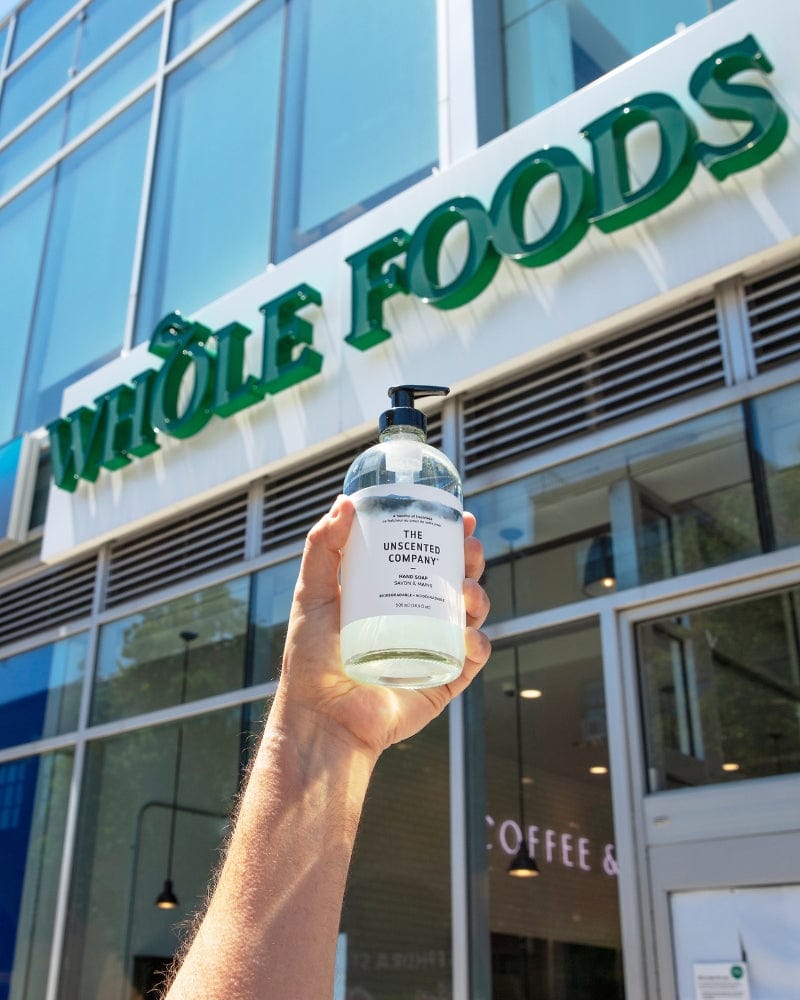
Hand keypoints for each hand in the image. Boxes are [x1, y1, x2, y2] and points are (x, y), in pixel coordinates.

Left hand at [274, 494, 490, 758]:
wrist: (321, 718)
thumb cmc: (311, 659)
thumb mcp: (312, 594)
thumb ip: (323, 548)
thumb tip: (344, 502)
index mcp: (391, 591)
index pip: (427, 554)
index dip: (448, 534)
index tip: (459, 517)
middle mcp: (417, 615)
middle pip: (458, 577)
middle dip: (471, 558)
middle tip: (468, 547)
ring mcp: (433, 646)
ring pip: (472, 612)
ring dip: (478, 595)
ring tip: (464, 590)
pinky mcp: (444, 679)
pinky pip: (473, 656)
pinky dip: (477, 642)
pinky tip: (466, 634)